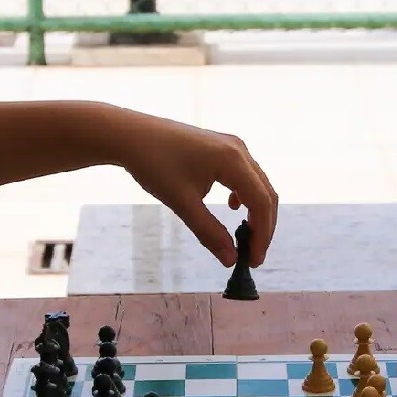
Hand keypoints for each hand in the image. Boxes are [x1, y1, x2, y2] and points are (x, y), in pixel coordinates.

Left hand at [112, 109, 276, 267]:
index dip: (262, 234)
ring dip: (256, 212)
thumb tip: (231, 259)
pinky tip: (232, 208)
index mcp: (233, 160)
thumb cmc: (154, 165)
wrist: (130, 135)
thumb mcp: (182, 203)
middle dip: (263, 227)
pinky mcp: (223, 147)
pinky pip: (245, 175)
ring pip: (258, 184)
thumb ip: (209, 232)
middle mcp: (239, 150)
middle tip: (253, 256)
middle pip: (266, 193)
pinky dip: (245, 196)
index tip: (253, 261)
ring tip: (246, 238)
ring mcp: (232, 146)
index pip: (261, 202)